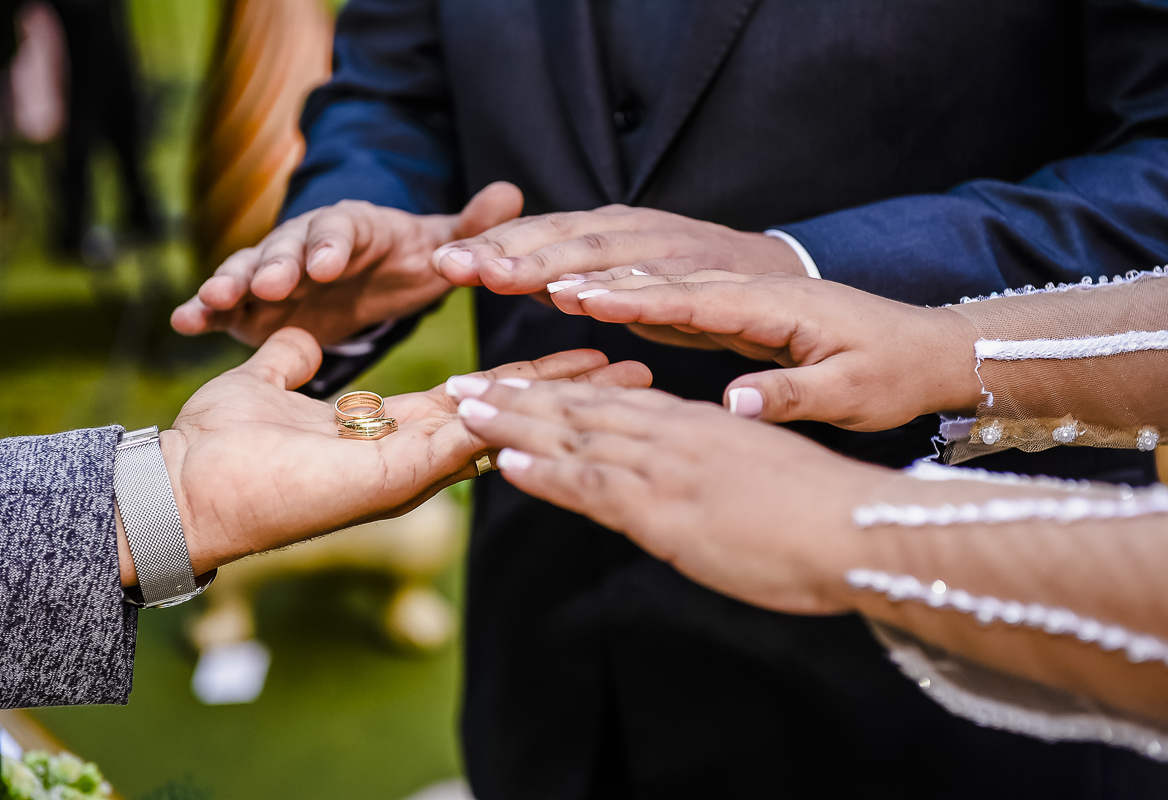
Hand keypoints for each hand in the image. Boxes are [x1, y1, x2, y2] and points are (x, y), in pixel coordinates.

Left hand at [115, 328, 651, 584]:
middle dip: (574, 389)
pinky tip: (573, 388)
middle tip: (635, 365)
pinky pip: (468, 439)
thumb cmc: (219, 445)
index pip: (479, 395)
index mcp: (393, 429)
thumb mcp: (265, 383)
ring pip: (506, 427)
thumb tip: (301, 338)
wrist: (183, 484)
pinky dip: (519, 412)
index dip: (530, 371)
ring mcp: (413, 468)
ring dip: (567, 401)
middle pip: (510, 412)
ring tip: (626, 376)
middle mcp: (415, 453)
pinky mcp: (397, 475)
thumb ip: (293, 360)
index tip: (578, 348)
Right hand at [171, 182, 524, 345]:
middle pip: (287, 249)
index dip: (331, 244)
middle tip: (268, 284)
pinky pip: (226, 307)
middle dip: (275, 265)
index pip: (340, 230)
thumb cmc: (404, 261)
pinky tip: (183, 324)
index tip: (326, 262)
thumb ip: (470, 227)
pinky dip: (202, 312)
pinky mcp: (253, 305)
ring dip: (229, 284)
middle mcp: (306, 244)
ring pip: (247, 274)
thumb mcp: (438, 245)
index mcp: (352, 229)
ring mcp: (274, 274)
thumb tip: (512, 192)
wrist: (366, 279)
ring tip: (210, 300)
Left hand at [429, 204, 802, 297]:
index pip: (538, 235)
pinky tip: (584, 299)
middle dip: (503, 250)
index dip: (489, 246)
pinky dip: (619, 290)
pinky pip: (656, 283)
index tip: (438, 263)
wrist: (775, 277)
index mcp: (605, 231)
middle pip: (558, 237)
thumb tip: (507, 276)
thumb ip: (568, 277)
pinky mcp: (701, 272)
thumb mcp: (618, 280)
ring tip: (501, 277)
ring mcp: (666, 247)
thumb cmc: (685, 282)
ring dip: (548, 264)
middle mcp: (630, 229)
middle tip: (452, 265)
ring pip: (600, 253)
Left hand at [448, 379, 884, 614]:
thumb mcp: (758, 475)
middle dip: (517, 397)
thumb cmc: (821, 512)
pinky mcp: (665, 506)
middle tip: (464, 384)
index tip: (516, 385)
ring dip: (515, 423)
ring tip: (465, 409)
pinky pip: (594, 484)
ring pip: (575, 435)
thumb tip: (688, 479)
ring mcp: (665, 466)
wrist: (857, 528)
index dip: (557, 392)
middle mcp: (672, 434)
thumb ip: (713, 468)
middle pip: (581, 408)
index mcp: (696, 425)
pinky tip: (509, 462)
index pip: (613, 401)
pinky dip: (549, 471)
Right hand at [546, 270, 982, 429]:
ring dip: (577, 264)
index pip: (688, 294)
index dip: (628, 296)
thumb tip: (735, 400)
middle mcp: (741, 282)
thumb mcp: (853, 392)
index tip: (570, 292)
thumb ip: (794, 393)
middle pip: (646, 266)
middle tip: (508, 265)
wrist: (922, 344)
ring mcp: (729, 285)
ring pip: (640, 266)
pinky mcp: (723, 298)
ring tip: (515, 267)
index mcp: (771, 303)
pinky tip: (563, 286)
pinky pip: (652, 283)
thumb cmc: (889, 371)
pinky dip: (604, 281)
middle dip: (576, 265)